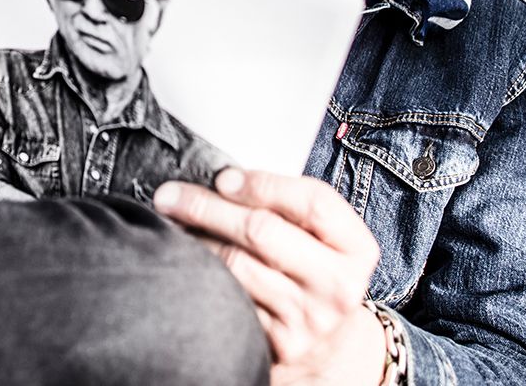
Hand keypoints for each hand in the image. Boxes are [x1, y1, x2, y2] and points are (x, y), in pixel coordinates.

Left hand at [153, 169, 385, 384]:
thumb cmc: (316, 275)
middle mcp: (338, 285)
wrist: (330, 348)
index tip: (222, 177)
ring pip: (235, 265)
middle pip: (262, 231)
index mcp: (356, 249)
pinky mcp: (278, 343)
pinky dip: (199, 272)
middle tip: (169, 195)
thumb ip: (291, 209)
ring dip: (194, 239)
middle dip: (207, 207)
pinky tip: (182, 259)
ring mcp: (308, 318)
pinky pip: (226, 297)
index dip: (262, 184)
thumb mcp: (325, 241)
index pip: (313, 203)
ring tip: (170, 222)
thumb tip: (221, 181)